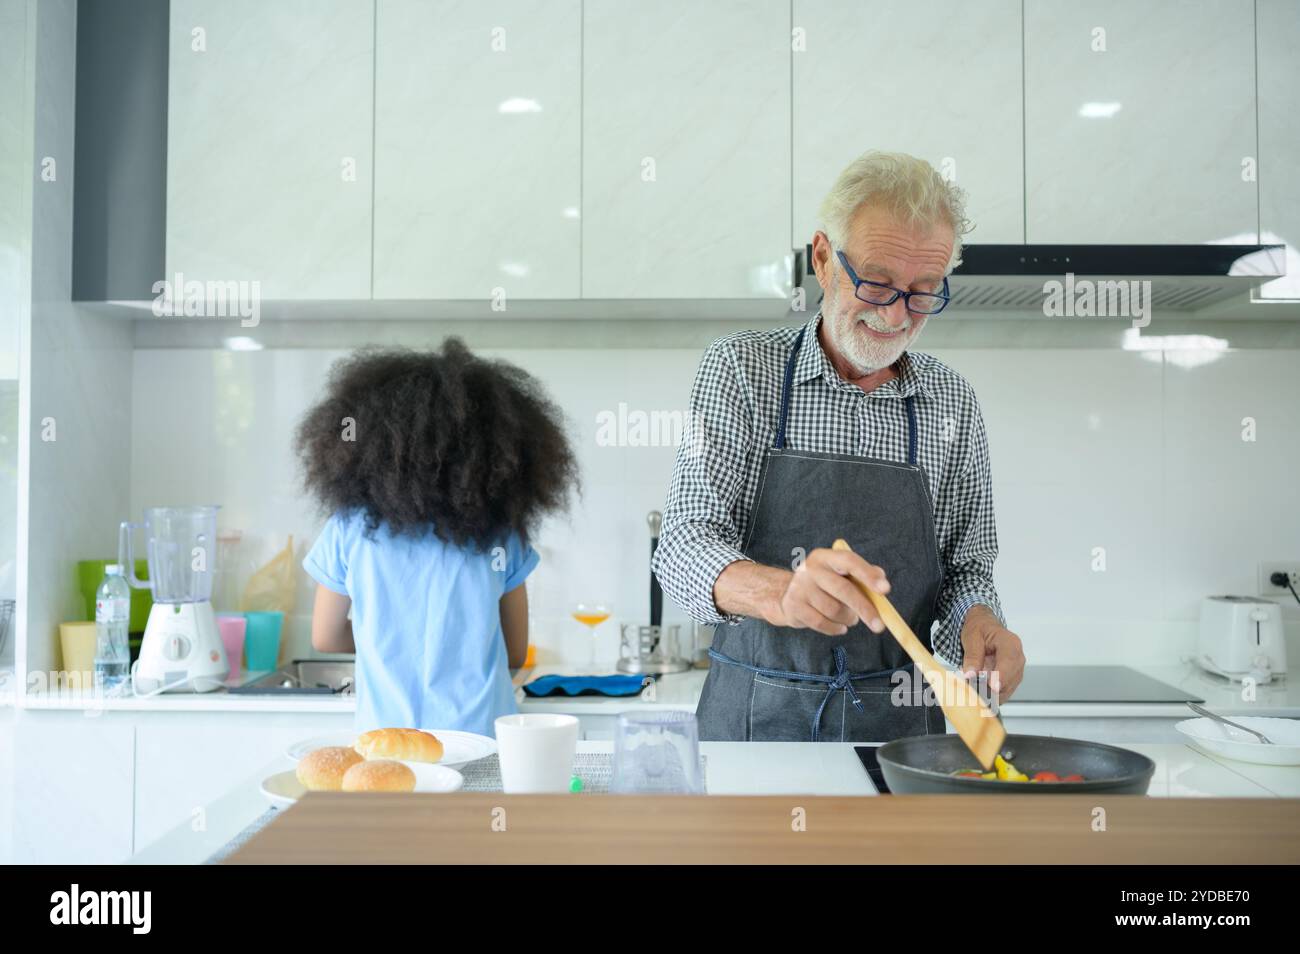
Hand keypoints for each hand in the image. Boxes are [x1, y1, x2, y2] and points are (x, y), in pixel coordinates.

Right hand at [771, 547, 890, 635]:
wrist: (786, 595)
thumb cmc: (824, 585)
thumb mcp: (840, 574)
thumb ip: (862, 575)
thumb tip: (881, 579)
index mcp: (825, 557)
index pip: (849, 561)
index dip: (868, 575)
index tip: (885, 590)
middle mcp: (811, 569)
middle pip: (843, 589)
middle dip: (864, 609)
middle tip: (879, 626)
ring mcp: (800, 588)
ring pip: (834, 610)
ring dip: (848, 619)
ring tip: (850, 618)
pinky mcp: (794, 606)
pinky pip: (822, 623)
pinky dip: (836, 629)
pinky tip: (839, 627)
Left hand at [958, 605, 1024, 702]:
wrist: (983, 628)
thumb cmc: (980, 630)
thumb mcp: (971, 637)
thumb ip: (972, 656)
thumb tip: (971, 673)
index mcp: (1010, 643)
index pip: (1009, 661)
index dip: (1002, 676)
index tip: (993, 687)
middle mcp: (1017, 657)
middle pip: (1011, 678)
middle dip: (994, 689)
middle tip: (976, 695)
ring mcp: (1016, 669)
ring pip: (1008, 688)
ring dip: (992, 694)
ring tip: (975, 695)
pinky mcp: (1011, 678)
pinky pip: (1004, 691)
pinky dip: (993, 696)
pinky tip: (980, 696)